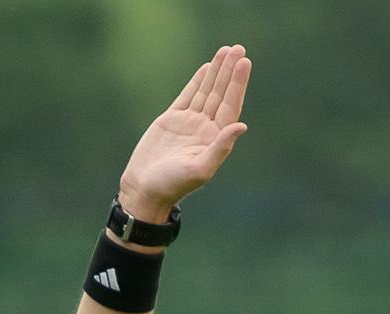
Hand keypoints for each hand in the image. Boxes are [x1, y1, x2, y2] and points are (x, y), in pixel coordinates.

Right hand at [118, 44, 251, 222]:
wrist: (145, 189)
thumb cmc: (173, 184)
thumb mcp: (199, 169)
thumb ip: (221, 148)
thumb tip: (241, 126)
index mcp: (215, 139)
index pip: (230, 106)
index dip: (237, 84)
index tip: (244, 62)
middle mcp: (205, 129)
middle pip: (221, 94)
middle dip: (229, 71)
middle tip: (239, 48)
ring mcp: (189, 123)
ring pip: (206, 91)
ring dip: (216, 72)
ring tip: (226, 51)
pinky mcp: (172, 120)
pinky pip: (188, 96)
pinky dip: (197, 81)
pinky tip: (206, 68)